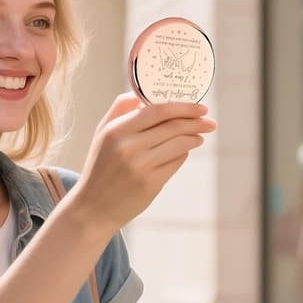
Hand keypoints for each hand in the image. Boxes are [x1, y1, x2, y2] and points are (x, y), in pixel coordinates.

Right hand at [72, 93, 216, 230]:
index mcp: (116, 130)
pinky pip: (176, 162)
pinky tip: (182, 152)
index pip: (157, 110)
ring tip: (199, 136)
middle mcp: (129, 147)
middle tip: (209, 121)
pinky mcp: (151, 184)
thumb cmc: (100, 167)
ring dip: (194, 138)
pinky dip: (182, 154)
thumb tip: (143, 95)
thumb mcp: (102, 134)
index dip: (183, 107)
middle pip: (173, 126)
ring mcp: (141, 166)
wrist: (93, 207)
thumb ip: (120, 110)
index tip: (200, 107)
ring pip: (179, 144)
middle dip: (196, 122)